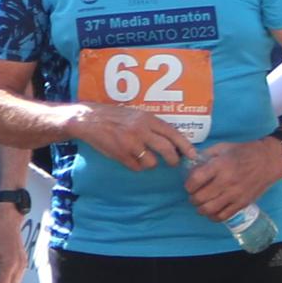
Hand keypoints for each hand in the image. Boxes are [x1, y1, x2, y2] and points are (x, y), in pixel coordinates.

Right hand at [74, 104, 199, 172]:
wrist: (89, 120)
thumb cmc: (114, 117)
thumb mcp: (136, 115)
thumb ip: (152, 125)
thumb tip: (172, 140)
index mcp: (147, 119)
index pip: (173, 133)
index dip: (185, 146)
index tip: (193, 155)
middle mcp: (141, 130)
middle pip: (167, 150)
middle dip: (173, 160)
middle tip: (174, 163)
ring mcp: (130, 143)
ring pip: (152, 162)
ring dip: (150, 163)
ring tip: (143, 157)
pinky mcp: (120, 154)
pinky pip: (136, 167)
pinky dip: (136, 166)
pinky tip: (129, 158)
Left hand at [179, 139, 278, 217]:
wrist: (269, 160)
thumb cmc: (244, 152)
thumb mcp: (223, 147)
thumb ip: (206, 156)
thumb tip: (191, 165)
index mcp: (220, 166)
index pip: (195, 180)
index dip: (188, 185)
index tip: (189, 185)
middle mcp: (226, 182)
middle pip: (200, 198)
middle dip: (192, 198)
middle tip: (194, 195)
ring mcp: (235, 194)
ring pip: (209, 209)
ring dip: (200, 209)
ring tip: (201, 204)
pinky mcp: (242, 203)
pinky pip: (223, 216)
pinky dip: (213, 216)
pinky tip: (212, 211)